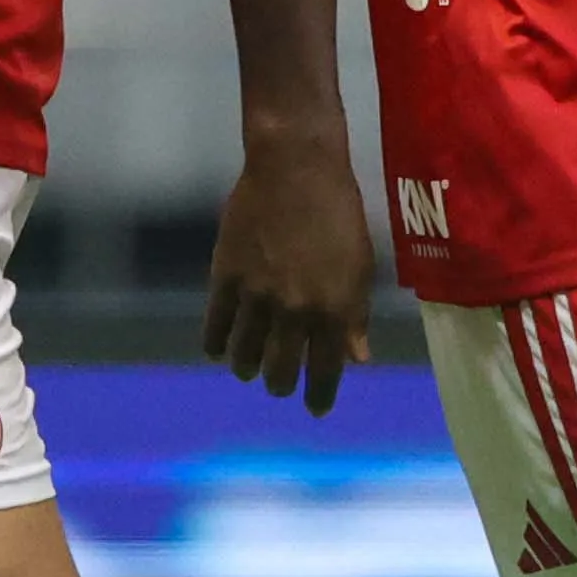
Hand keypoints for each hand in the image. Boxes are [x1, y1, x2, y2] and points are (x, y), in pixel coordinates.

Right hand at [202, 134, 375, 409]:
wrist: (295, 167)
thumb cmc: (339, 212)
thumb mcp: (360, 265)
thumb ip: (356, 316)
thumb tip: (357, 359)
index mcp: (334, 310)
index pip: (324, 371)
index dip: (319, 396)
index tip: (315, 408)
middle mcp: (295, 311)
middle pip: (279, 371)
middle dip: (280, 384)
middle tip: (279, 383)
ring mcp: (257, 296)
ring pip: (244, 355)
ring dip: (247, 368)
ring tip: (249, 368)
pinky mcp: (225, 278)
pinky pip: (215, 327)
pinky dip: (217, 345)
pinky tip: (220, 350)